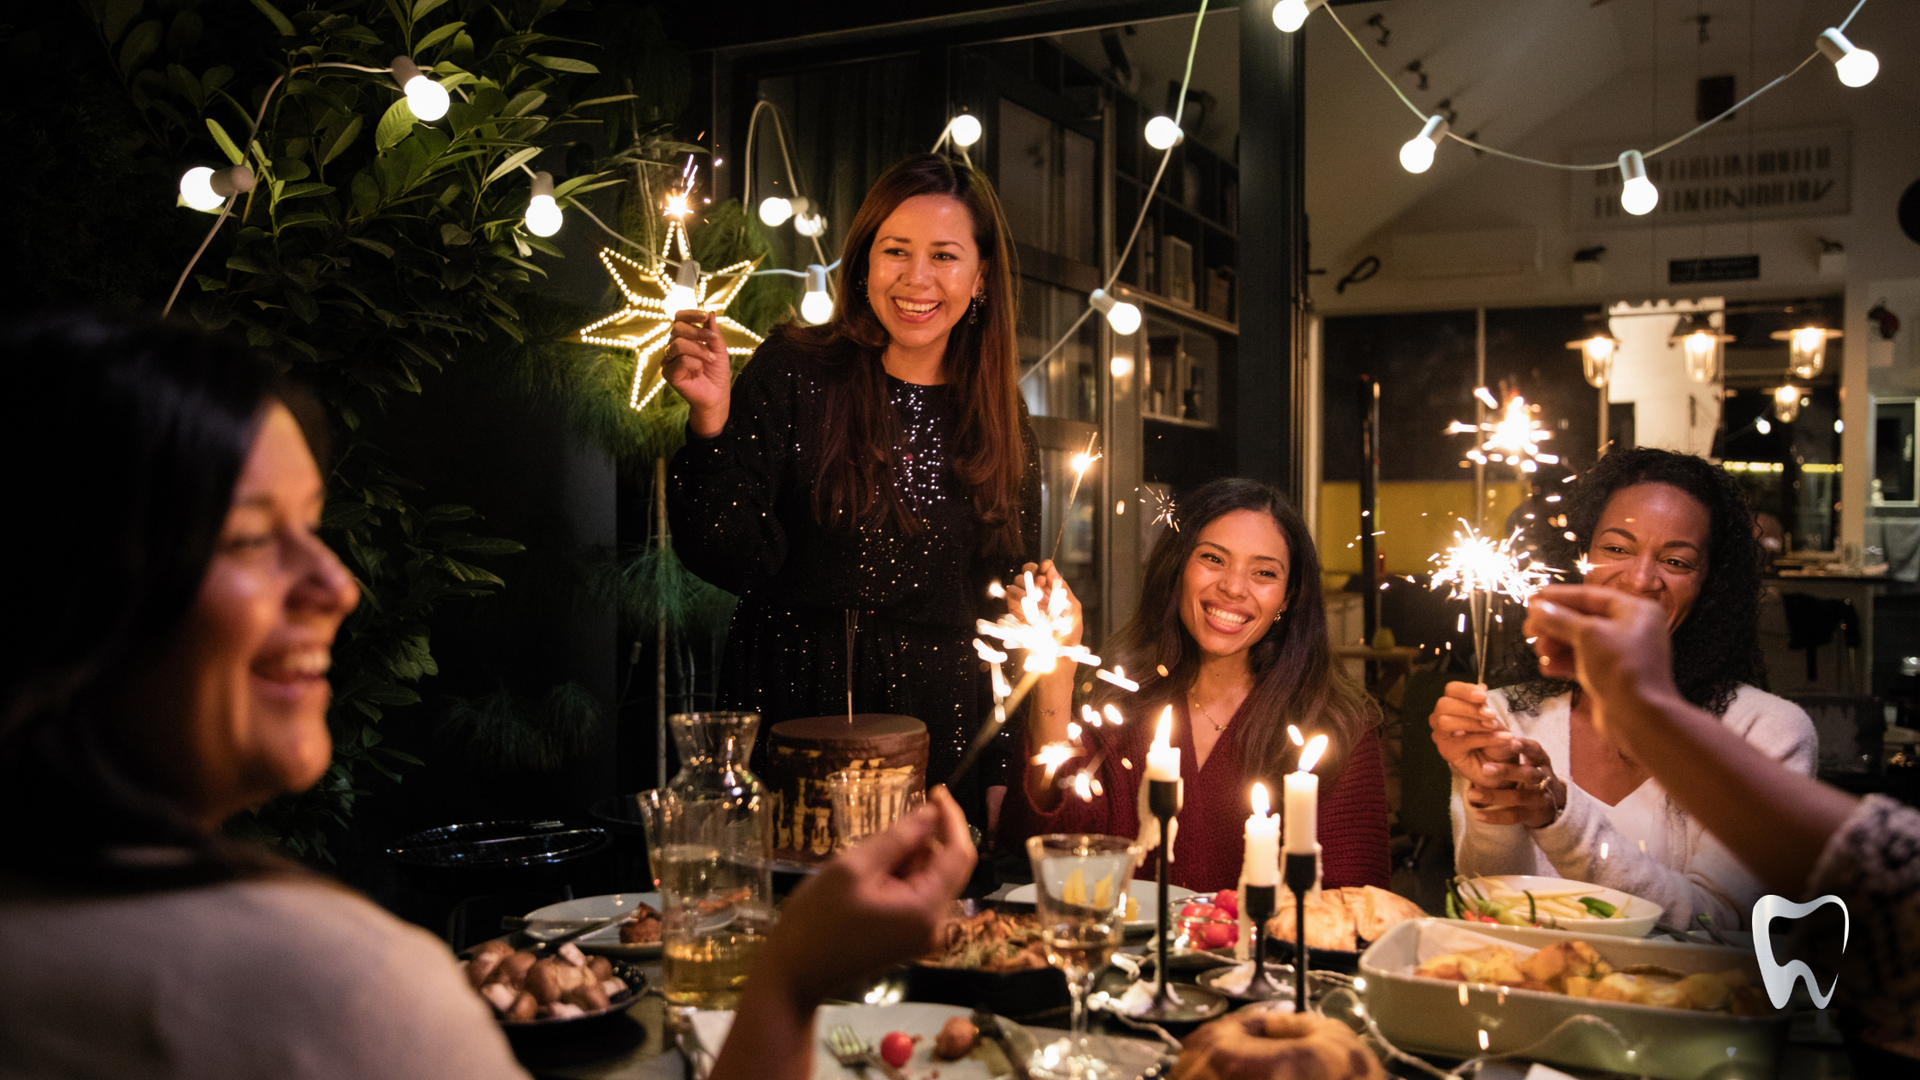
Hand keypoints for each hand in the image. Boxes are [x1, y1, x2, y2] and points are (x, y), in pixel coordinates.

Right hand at [663, 309, 731, 435]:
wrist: (717, 395)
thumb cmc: (716, 372)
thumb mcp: (719, 348)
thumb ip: (713, 331)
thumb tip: (710, 312)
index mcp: (683, 338)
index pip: (678, 318)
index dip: (690, 314)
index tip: (705, 316)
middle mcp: (672, 347)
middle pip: (677, 328)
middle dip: (698, 332)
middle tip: (712, 341)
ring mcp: (669, 360)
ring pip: (678, 344)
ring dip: (700, 350)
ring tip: (711, 359)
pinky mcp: (668, 373)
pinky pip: (681, 360)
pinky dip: (695, 364)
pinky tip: (699, 371)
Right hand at [756, 786, 976, 1005]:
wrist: (796, 974)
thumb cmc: (816, 920)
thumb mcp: (852, 868)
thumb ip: (897, 839)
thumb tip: (930, 813)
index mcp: (926, 909)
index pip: (959, 854)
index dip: (952, 818)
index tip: (935, 791)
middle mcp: (935, 925)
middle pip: (945, 866)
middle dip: (919, 842)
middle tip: (877, 836)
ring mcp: (923, 934)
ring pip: (929, 878)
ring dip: (905, 860)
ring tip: (863, 865)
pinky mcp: (909, 937)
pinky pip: (916, 895)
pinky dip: (899, 877)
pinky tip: (866, 880)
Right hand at [1005, 560, 1081, 647]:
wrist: (1054, 659)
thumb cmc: (1069, 636)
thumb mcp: (1073, 609)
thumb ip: (1062, 587)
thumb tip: (1050, 568)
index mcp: (1054, 593)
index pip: (1044, 571)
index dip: (1043, 566)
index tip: (1045, 567)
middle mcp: (1039, 596)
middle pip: (1028, 572)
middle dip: (1032, 572)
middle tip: (1040, 582)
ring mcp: (1026, 603)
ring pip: (1018, 581)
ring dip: (1025, 584)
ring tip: (1035, 597)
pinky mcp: (1015, 612)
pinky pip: (1010, 595)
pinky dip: (1016, 595)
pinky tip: (1025, 603)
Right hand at [1428, 682, 1519, 782]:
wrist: (1502, 766)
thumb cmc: (1496, 740)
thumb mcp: (1494, 719)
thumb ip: (1484, 705)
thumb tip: (1481, 687)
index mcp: (1452, 705)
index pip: (1451, 689)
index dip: (1465, 690)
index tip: (1483, 695)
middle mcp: (1441, 718)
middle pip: (1444, 704)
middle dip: (1469, 708)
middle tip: (1491, 715)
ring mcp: (1441, 736)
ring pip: (1446, 722)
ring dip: (1473, 722)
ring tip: (1494, 727)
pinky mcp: (1447, 752)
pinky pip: (1463, 741)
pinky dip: (1485, 738)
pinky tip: (1502, 738)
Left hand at [1463, 736, 1563, 827]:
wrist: (1553, 805)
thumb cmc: (1530, 773)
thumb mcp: (1527, 759)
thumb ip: (1508, 745)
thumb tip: (1479, 725)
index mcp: (1541, 761)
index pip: (1536, 750)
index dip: (1525, 746)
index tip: (1510, 740)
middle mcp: (1543, 779)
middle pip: (1528, 774)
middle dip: (1507, 771)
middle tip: (1484, 768)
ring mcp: (1539, 799)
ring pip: (1518, 797)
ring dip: (1494, 796)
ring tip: (1472, 793)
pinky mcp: (1531, 815)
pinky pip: (1512, 817)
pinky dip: (1494, 816)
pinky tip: (1477, 814)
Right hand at [1524, 585, 1678, 745]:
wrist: (1639, 718)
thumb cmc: (1620, 667)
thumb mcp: (1588, 635)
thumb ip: (1559, 619)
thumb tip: (1536, 607)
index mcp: (1634, 611)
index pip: (1590, 596)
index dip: (1559, 597)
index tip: (1531, 599)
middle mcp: (1630, 629)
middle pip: (1582, 620)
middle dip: (1554, 625)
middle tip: (1528, 630)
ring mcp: (1620, 655)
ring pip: (1579, 642)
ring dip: (1555, 645)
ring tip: (1539, 651)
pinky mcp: (1610, 676)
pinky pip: (1582, 663)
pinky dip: (1564, 663)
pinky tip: (1547, 668)